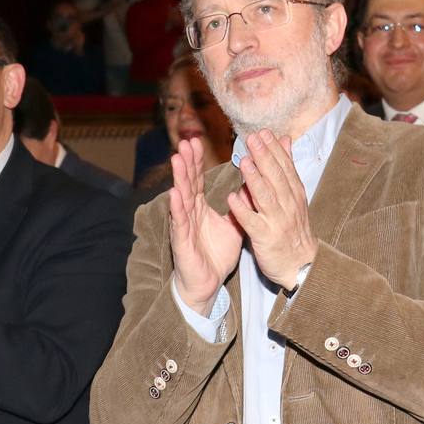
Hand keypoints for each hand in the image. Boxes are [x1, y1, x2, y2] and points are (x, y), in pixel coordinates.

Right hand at [169, 137, 242, 312]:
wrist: (208, 283)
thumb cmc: (216, 254)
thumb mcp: (233, 225)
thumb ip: (239, 206)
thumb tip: (248, 186)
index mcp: (200, 207)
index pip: (198, 179)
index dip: (197, 160)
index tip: (197, 140)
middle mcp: (189, 212)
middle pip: (188, 182)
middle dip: (187, 161)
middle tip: (186, 140)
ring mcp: (183, 225)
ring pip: (181, 197)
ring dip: (179, 177)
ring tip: (177, 158)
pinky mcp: (181, 241)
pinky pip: (179, 222)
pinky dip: (177, 208)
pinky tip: (174, 193)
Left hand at [226, 131, 316, 289]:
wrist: (301, 264)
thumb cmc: (293, 227)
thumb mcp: (294, 195)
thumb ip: (286, 167)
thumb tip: (284, 139)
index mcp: (293, 192)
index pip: (284, 167)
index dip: (274, 149)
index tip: (263, 132)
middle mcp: (288, 204)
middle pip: (276, 177)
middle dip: (264, 157)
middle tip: (253, 138)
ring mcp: (277, 221)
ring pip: (266, 196)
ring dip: (255, 178)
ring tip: (244, 161)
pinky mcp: (265, 237)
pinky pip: (253, 221)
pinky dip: (243, 209)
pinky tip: (232, 197)